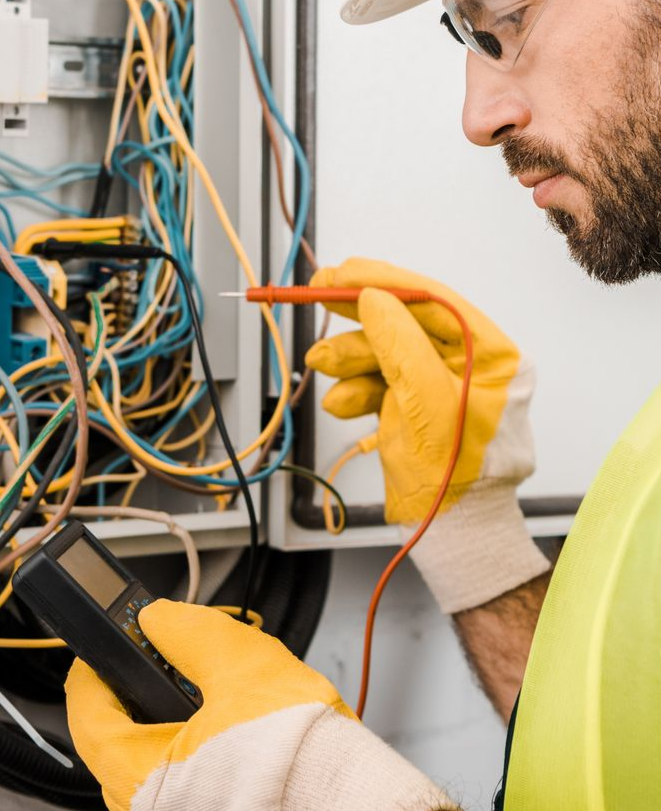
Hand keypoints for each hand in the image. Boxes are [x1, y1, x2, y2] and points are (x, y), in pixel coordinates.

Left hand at [65, 600, 455, 810]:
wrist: (361, 805)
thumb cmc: (302, 758)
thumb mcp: (240, 664)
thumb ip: (188, 633)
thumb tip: (158, 617)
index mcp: (138, 775)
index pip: (86, 712)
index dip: (94, 665)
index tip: (108, 640)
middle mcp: (150, 808)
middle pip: (120, 736)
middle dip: (143, 687)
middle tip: (167, 654)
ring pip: (158, 759)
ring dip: (178, 718)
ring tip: (216, 688)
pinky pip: (190, 780)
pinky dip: (203, 748)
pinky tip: (237, 726)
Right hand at [306, 258, 549, 611]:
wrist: (448, 538)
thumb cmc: (454, 482)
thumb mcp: (425, 406)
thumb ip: (400, 345)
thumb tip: (373, 297)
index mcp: (493, 357)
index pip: (435, 300)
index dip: (384, 281)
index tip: (342, 272)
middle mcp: (469, 365)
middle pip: (404, 320)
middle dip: (358, 319)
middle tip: (317, 295)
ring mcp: (440, 384)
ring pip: (384, 349)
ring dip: (349, 357)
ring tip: (322, 364)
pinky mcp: (415, 404)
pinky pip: (378, 379)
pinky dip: (355, 387)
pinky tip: (343, 403)